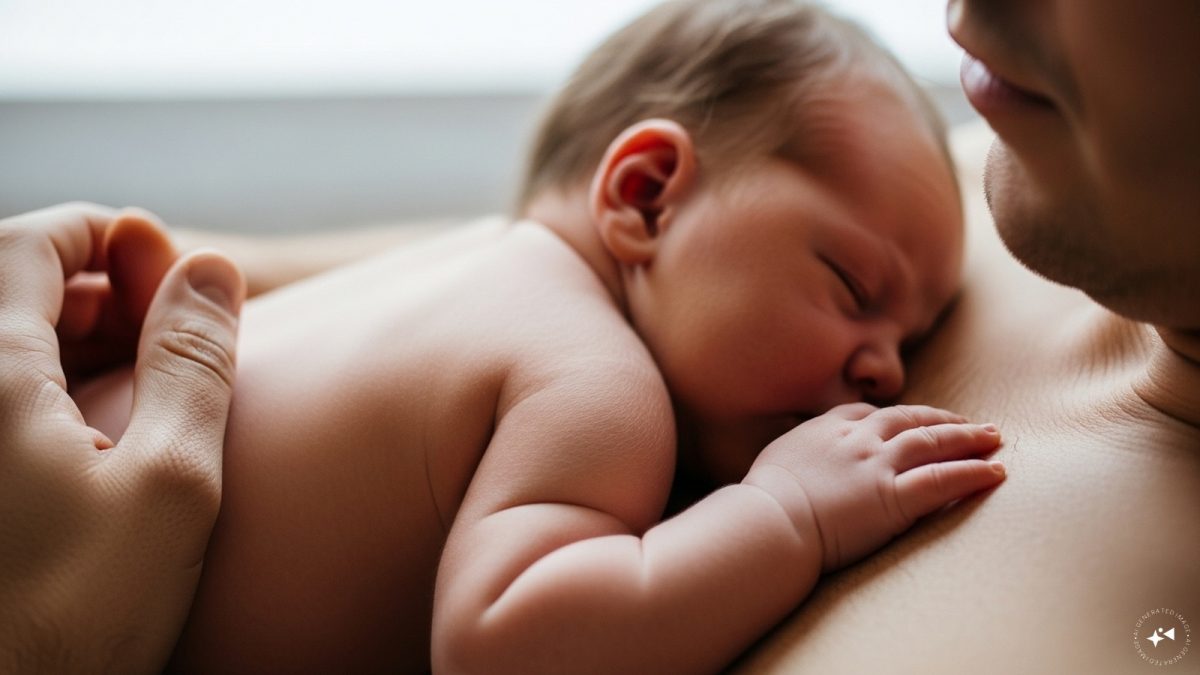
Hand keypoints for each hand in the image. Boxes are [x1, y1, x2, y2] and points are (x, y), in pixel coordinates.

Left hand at [0, 203, 244, 672]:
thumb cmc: (75, 618)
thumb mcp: (170, 484)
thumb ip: (192, 363)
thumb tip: (210, 268)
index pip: (27, 244)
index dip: (99, 230)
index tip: (163, 258)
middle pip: (7, 290)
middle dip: (94, 286)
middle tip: (167, 326)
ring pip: (2, 349)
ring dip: (71, 338)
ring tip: (143, 379)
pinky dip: (46, 389)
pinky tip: (96, 432)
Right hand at [743, 403, 1004, 570]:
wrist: (770, 521)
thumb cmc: (763, 499)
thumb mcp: (776, 458)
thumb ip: (798, 452)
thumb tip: (797, 459)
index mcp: (828, 427)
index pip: (872, 414)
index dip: (901, 417)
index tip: (917, 420)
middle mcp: (859, 439)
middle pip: (911, 420)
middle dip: (944, 420)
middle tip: (971, 423)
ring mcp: (878, 465)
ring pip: (934, 443)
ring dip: (968, 439)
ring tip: (993, 439)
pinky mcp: (894, 497)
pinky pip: (942, 480)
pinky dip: (972, 474)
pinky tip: (994, 472)